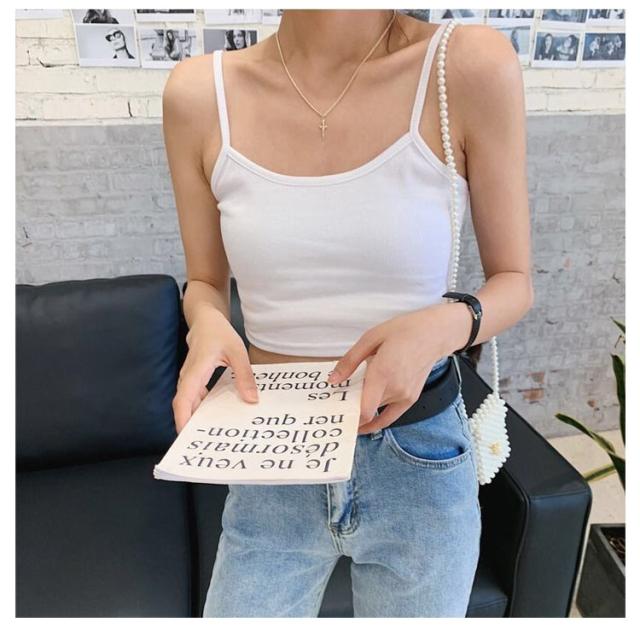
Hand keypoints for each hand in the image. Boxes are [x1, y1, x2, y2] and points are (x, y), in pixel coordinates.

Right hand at [173, 306, 258, 433]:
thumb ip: (244, 375)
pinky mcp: (195, 380)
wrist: (206, 320)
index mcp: (195, 371)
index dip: (183, 420)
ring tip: (214, 435)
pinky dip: (204, 408)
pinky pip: (196, 398)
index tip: (188, 437)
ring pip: (189, 404)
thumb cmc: (218, 332)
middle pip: (184, 407)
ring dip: (198, 418)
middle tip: (206, 444)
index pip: (183, 401)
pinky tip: (218, 415)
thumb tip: (251, 399)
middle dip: (191, 426)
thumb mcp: (237, 352)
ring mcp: (190, 380)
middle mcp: (188, 378)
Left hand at [328, 303, 470, 434]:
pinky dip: (376, 422)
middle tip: (336, 401)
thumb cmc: (404, 331)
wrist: (434, 334)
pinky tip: (365, 424)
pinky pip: (390, 417)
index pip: (365, 410)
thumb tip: (333, 380)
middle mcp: (395, 388)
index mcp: (383, 372)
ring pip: (376, 411)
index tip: (335, 412)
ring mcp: (405, 396)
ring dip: (362, 409)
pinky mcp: (410, 399)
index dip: (349, 416)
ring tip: (349, 400)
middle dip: (350, 407)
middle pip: (366, 410)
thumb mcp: (370, 338)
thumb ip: (350, 361)